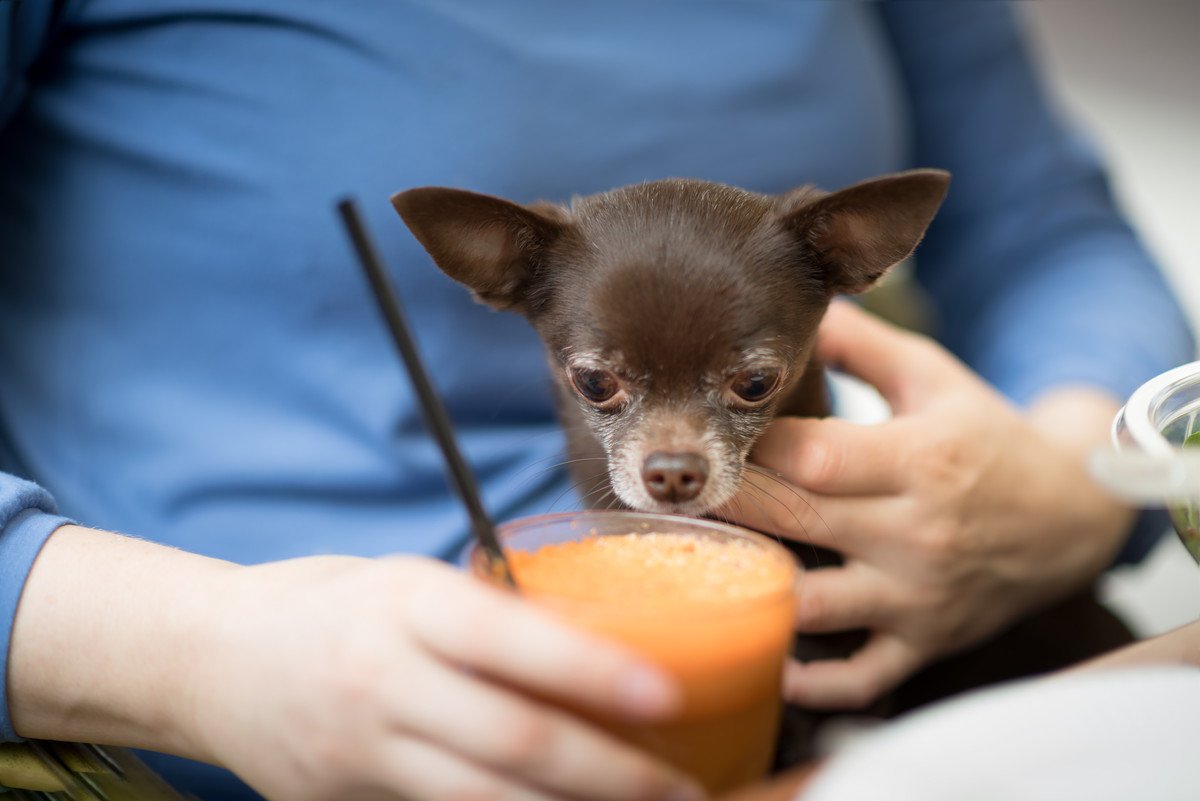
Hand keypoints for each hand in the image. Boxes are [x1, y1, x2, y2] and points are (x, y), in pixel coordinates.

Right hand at [188, 556, 703, 800]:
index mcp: (405, 605)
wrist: (209, 660)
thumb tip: (591, 654)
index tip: (667, 696)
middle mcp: (381, 681)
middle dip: (610, 773)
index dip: (594, 673)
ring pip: (484, 800)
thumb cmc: (329, 604)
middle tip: (681, 789)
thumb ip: (484, 620)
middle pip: (512, 740)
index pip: (511, 639)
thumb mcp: (405, 584)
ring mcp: (358, 753)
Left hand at [717, 302, 1132, 708]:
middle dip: (726, 507)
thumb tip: (795, 304)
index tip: (705, 437)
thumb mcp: (935, 377)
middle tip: (671, 494)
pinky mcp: (925, 642)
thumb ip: (862, 345)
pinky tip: (764, 663)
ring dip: (751, 593)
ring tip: (693, 571)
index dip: (751, 447)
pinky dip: (812, 682)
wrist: (1069, 518)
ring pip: (815, 607)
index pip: (814, 455)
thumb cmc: (985, 438)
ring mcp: (920, 595)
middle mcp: (919, 531)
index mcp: (922, 459)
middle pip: (797, 520)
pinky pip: (862, 679)